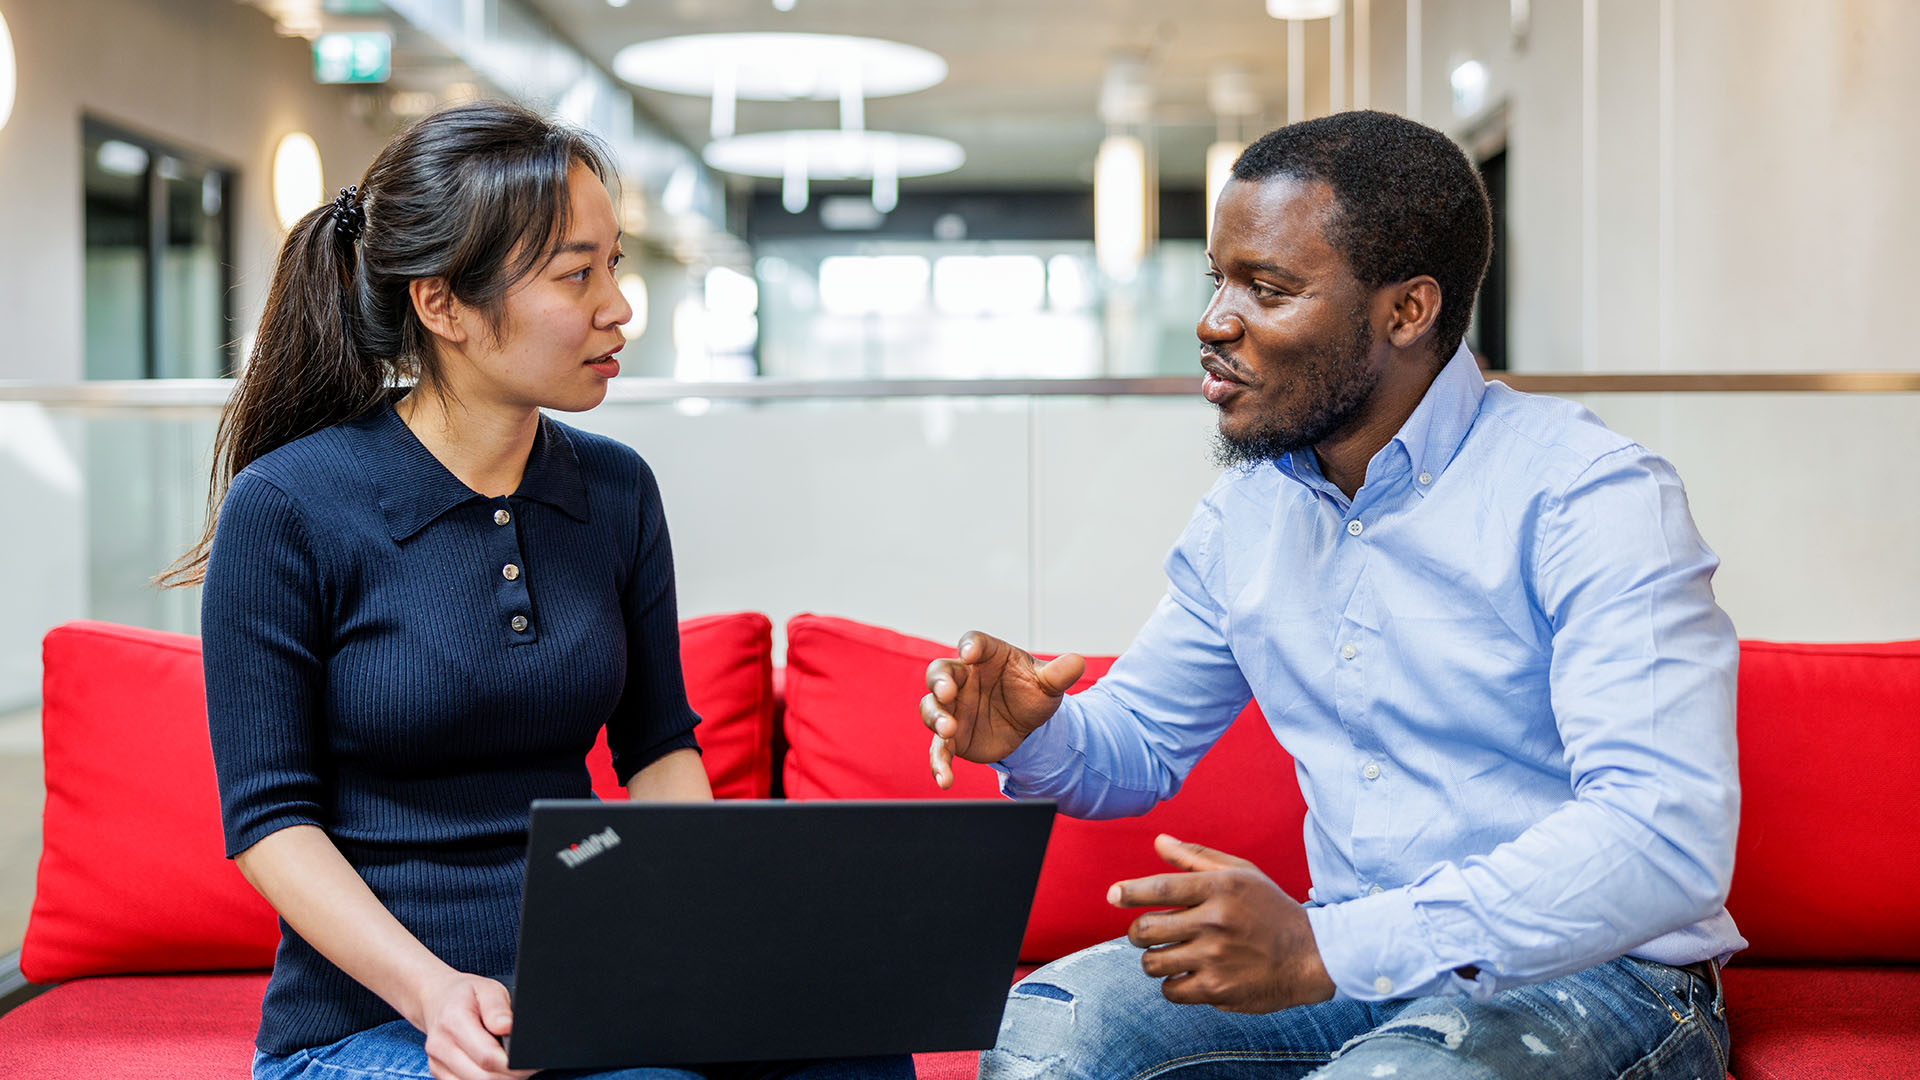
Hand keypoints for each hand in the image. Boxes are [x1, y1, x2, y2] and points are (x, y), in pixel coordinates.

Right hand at [413, 971, 535, 1079]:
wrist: (437, 999)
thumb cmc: (466, 994)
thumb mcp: (487, 988)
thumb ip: (498, 1008)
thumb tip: (507, 1028)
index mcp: (453, 1020)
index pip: (487, 1056)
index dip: (512, 1064)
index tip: (527, 1061)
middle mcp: (440, 1045)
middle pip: (483, 1077)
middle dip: (510, 1075)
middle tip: (525, 1066)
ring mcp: (436, 1062)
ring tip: (510, 1066)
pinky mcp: (438, 1072)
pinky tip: (493, 1069)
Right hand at [921, 631, 1085, 787]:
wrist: (1028, 724)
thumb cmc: (1031, 693)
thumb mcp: (1048, 684)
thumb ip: (1059, 674)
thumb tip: (1077, 662)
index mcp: (986, 657)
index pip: (974, 642)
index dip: (970, 646)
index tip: (969, 652)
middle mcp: (963, 679)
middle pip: (940, 672)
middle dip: (940, 682)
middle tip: (947, 692)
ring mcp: (954, 708)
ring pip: (931, 708)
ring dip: (936, 717)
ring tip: (949, 730)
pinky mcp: (952, 737)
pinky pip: (939, 749)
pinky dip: (938, 763)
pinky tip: (945, 778)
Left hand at [1109, 834, 1335, 1012]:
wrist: (1311, 955)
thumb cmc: (1270, 908)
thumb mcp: (1240, 873)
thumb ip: (1195, 858)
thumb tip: (1158, 842)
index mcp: (1219, 889)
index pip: (1159, 888)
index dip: (1128, 891)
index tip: (1112, 894)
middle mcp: (1215, 923)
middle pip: (1144, 930)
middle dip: (1138, 931)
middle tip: (1148, 932)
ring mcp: (1216, 959)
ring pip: (1152, 963)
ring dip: (1153, 959)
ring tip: (1168, 953)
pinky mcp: (1218, 990)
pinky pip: (1170, 991)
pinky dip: (1172, 984)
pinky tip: (1187, 974)